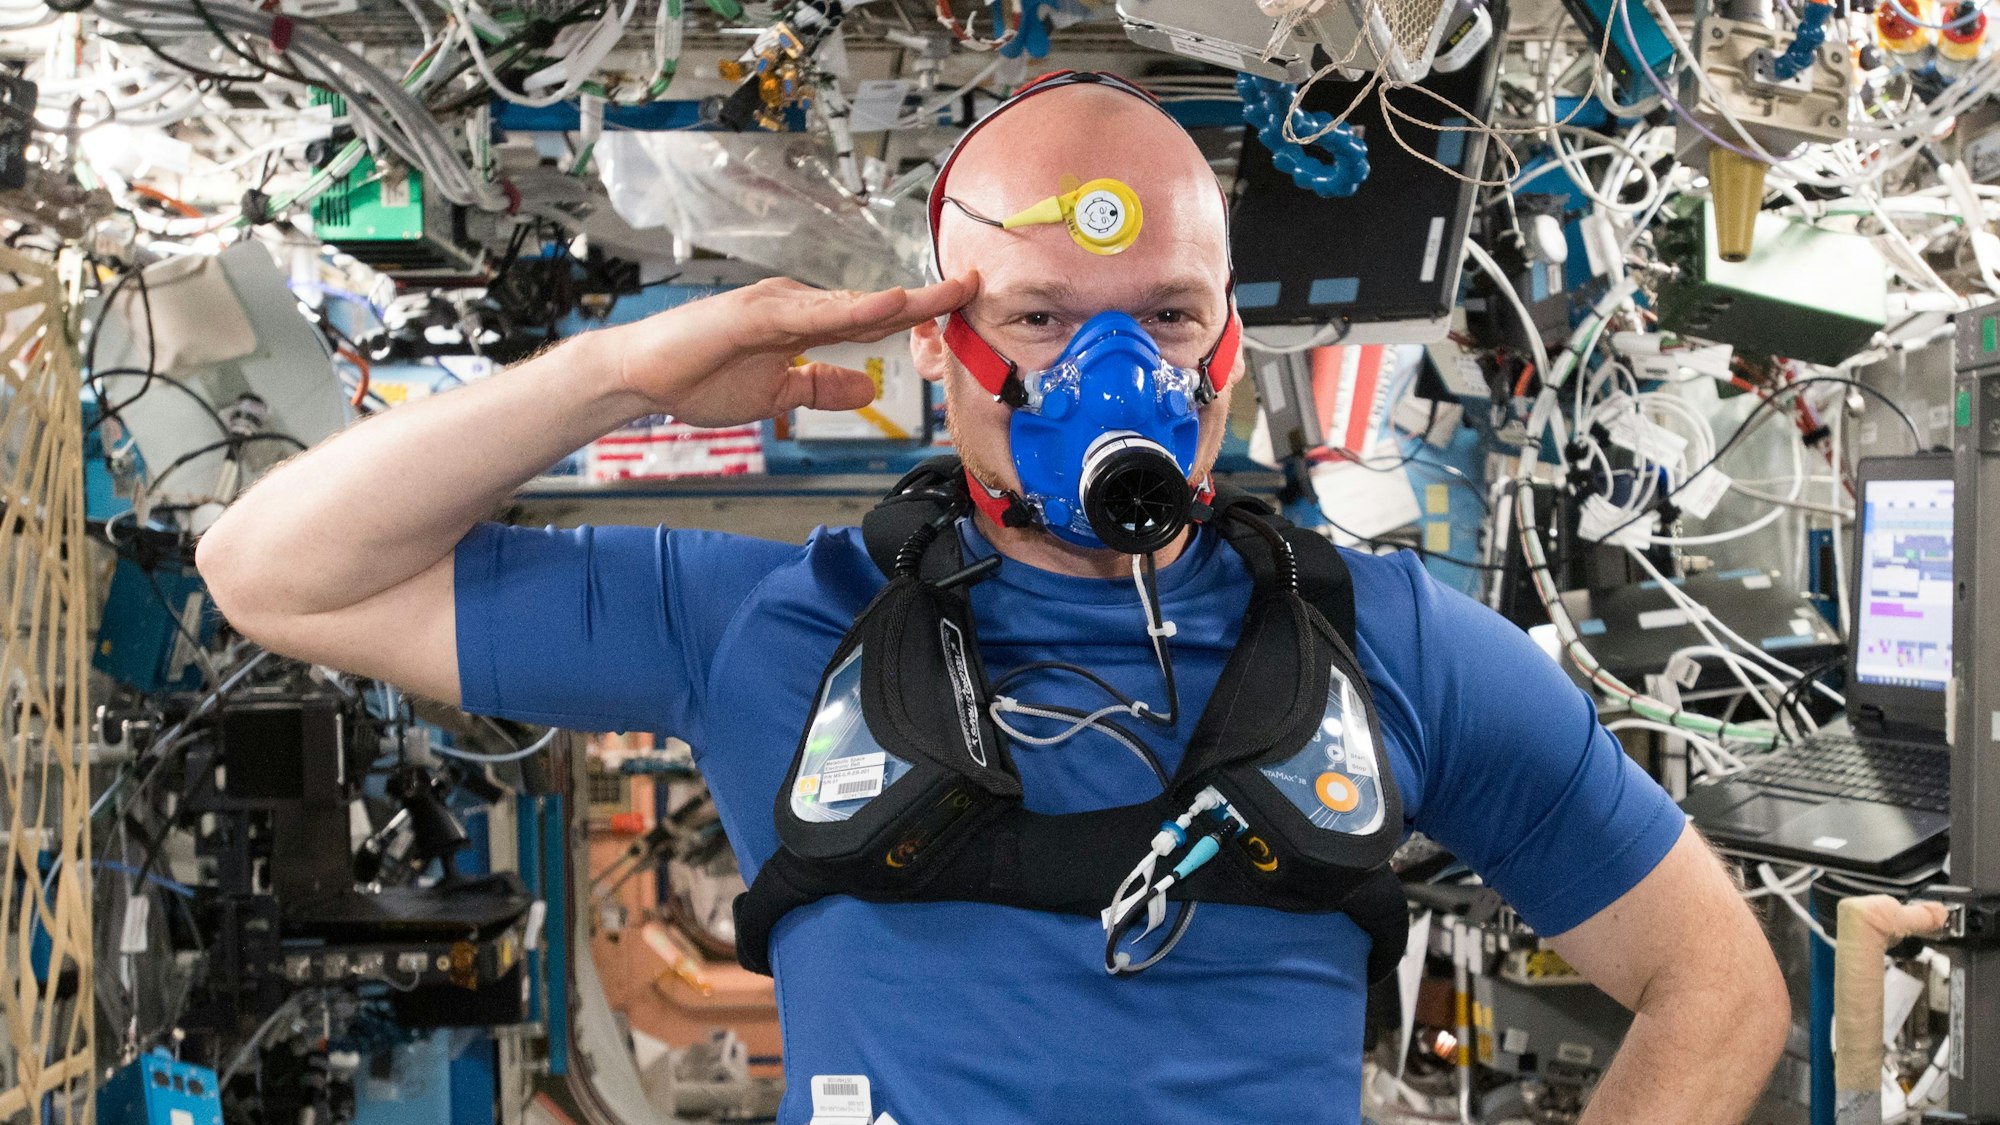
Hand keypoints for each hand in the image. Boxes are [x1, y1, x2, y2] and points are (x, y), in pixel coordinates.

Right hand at [611, 274, 978, 427]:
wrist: (643, 380)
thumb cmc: (700, 380)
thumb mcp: (778, 394)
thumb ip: (822, 386)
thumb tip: (869, 387)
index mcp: (804, 324)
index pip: (873, 319)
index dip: (918, 314)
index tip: (961, 309)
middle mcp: (797, 306)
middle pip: (874, 304)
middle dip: (927, 297)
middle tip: (977, 285)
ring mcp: (777, 305)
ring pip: (853, 304)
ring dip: (905, 298)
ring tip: (950, 290)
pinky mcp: (755, 314)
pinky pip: (813, 315)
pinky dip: (852, 309)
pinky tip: (888, 304)